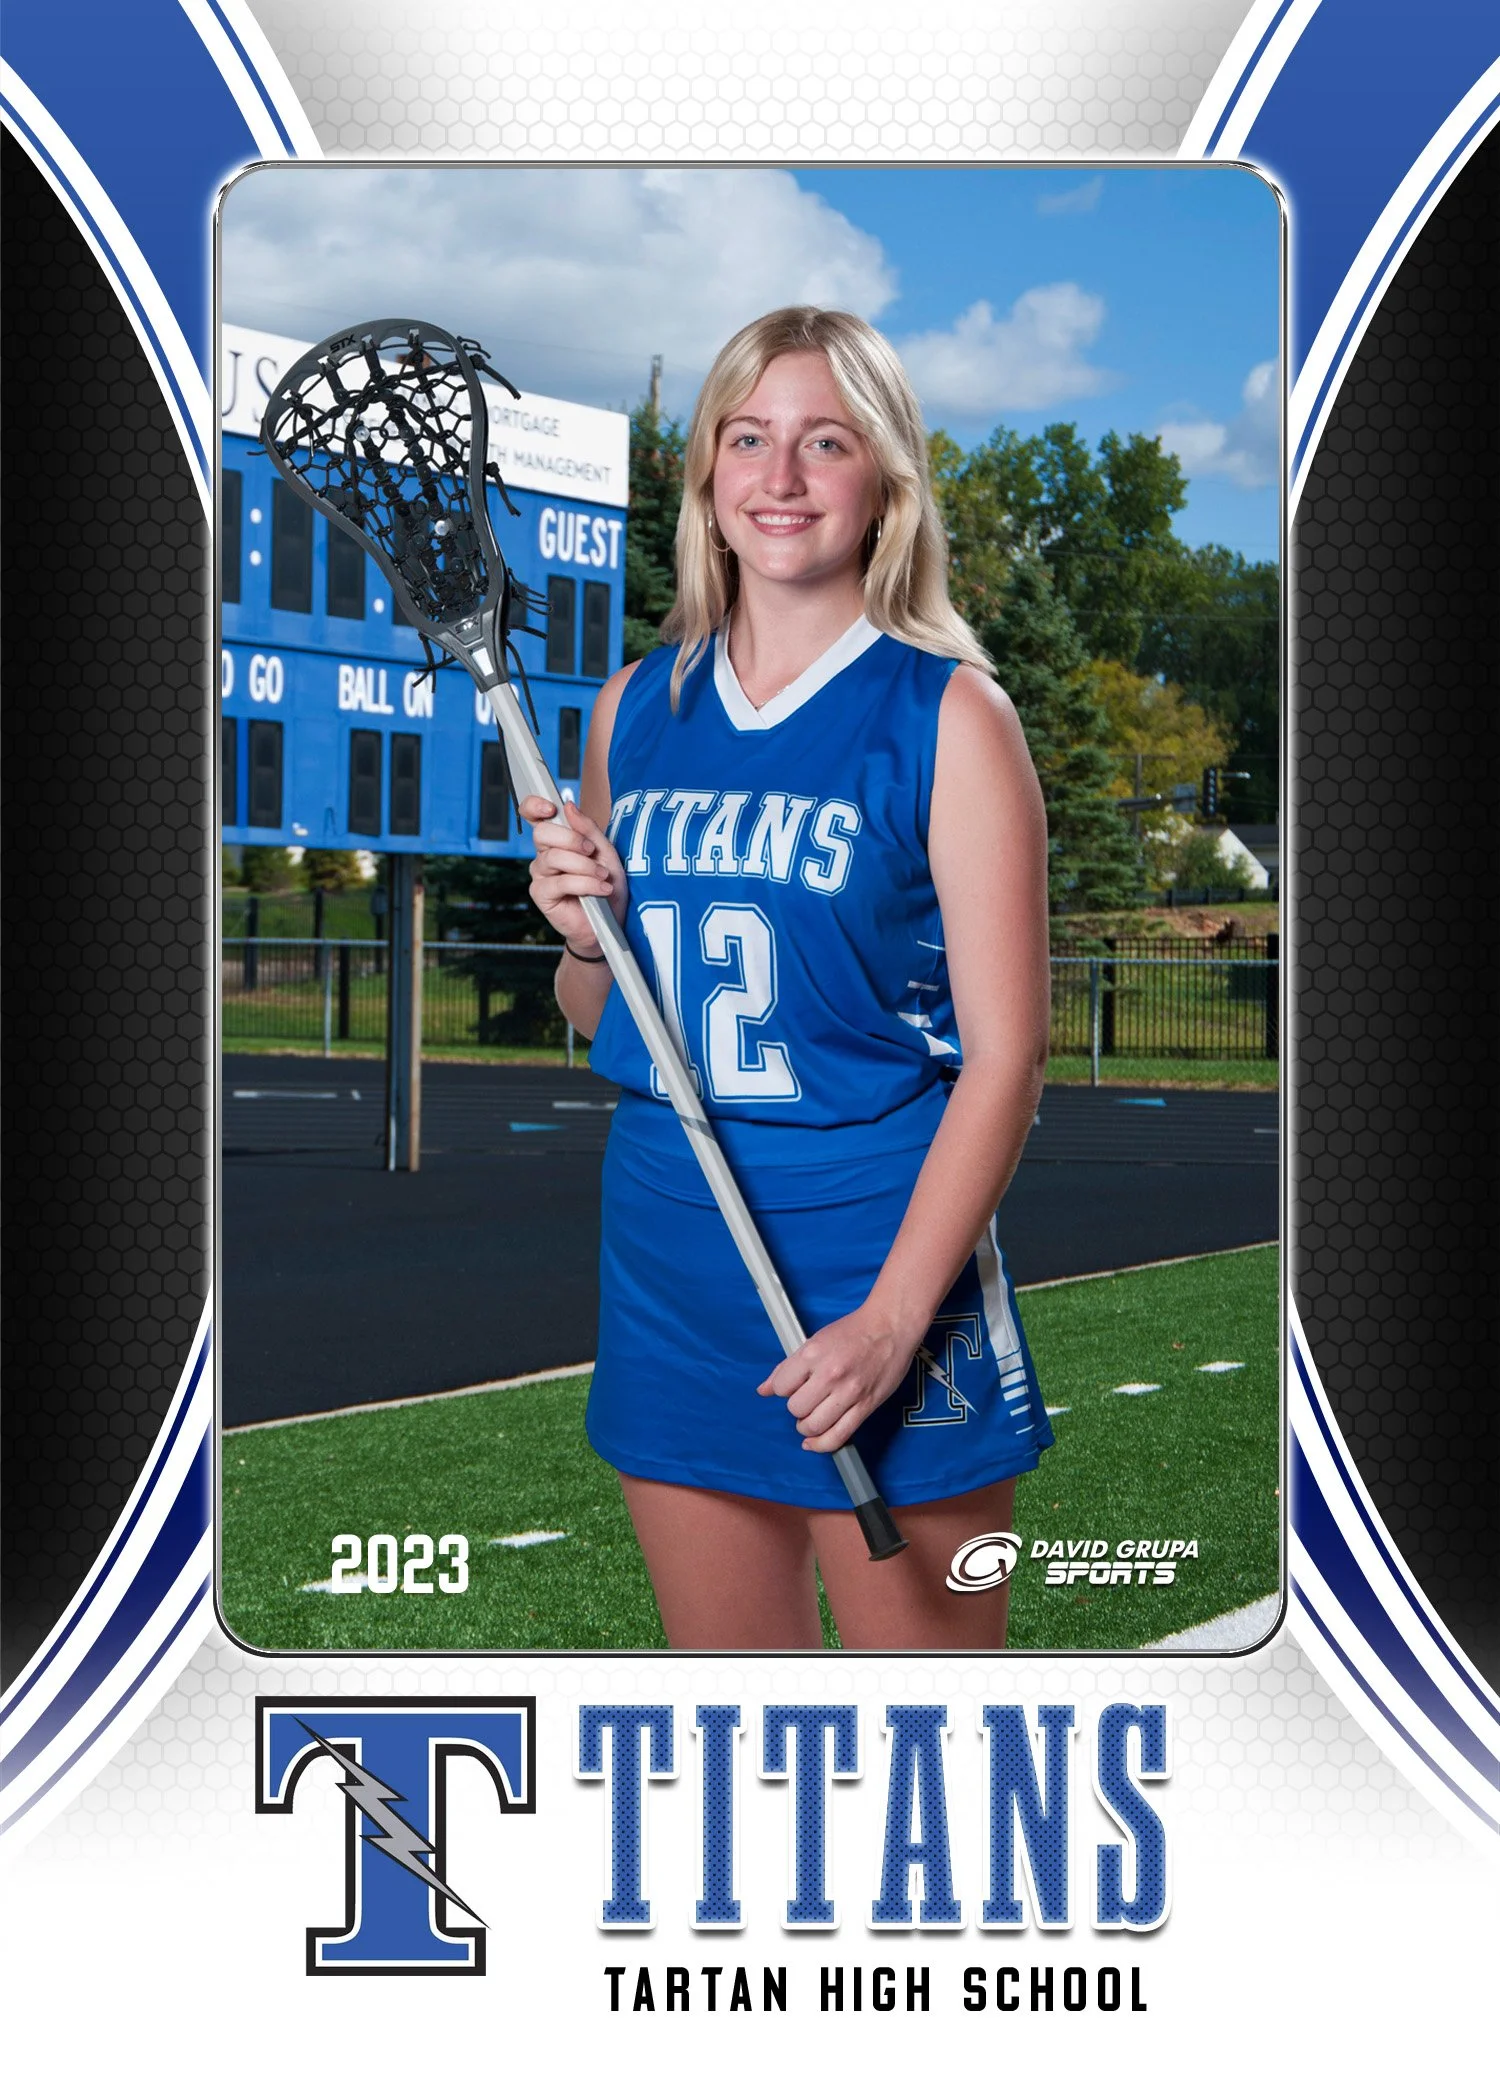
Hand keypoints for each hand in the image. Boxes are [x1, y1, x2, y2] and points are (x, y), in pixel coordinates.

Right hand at [522, 794, 627, 954]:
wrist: (610, 922)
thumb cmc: (607, 886)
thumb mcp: (606, 852)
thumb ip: (588, 829)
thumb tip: (569, 806)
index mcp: (557, 839)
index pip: (533, 814)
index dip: (535, 806)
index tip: (551, 808)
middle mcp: (545, 854)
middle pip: (542, 833)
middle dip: (572, 839)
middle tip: (591, 851)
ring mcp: (541, 874)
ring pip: (553, 857)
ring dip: (584, 866)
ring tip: (602, 877)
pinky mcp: (541, 894)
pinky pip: (559, 881)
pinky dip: (584, 884)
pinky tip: (600, 889)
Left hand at [757, 1302, 923, 1454]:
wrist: (890, 1327)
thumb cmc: (854, 1331)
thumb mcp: (815, 1341)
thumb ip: (787, 1367)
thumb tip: (763, 1389)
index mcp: (813, 1354)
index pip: (781, 1386)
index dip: (782, 1389)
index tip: (791, 1387)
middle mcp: (830, 1374)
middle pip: (796, 1408)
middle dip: (796, 1407)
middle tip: (805, 1399)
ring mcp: (849, 1393)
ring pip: (813, 1425)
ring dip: (806, 1426)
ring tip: (810, 1418)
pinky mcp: (865, 1407)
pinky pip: (838, 1436)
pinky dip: (821, 1444)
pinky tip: (813, 1442)